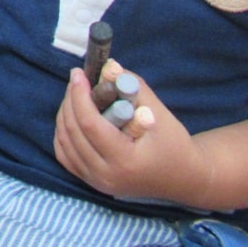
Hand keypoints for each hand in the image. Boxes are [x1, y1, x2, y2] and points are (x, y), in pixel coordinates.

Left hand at [54, 66, 214, 208]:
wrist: (183, 178)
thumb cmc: (174, 144)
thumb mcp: (158, 112)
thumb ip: (132, 87)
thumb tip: (108, 66)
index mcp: (124, 160)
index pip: (89, 124)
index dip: (79, 95)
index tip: (78, 74)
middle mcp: (105, 175)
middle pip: (72, 131)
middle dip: (70, 100)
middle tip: (77, 80)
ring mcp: (96, 182)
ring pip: (64, 143)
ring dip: (65, 114)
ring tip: (75, 94)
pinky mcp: (92, 182)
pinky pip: (65, 155)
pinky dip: (64, 133)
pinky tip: (73, 115)